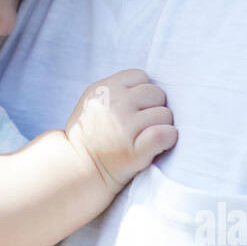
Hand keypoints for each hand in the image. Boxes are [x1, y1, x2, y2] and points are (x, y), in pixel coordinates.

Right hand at [64, 69, 176, 190]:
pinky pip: (166, 134)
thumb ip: (115, 90)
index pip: (141, 76)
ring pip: (165, 114)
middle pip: (156, 93)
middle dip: (153, 107)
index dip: (143, 92)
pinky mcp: (136, 150)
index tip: (136, 107)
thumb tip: (148, 85)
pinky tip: (160, 144)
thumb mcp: (92, 102)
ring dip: (161, 125)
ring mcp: (125, 126)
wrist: (77, 169)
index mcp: (104, 89)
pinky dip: (169, 138)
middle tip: (142, 124)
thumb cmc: (89, 136)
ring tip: (145, 136)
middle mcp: (115, 104)